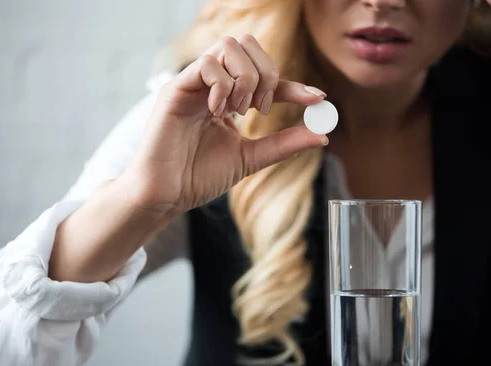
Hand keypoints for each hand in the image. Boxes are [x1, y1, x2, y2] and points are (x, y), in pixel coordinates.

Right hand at [122, 35, 326, 216]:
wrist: (168, 195)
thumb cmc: (199, 176)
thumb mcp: (250, 158)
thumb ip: (283, 144)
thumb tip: (322, 136)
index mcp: (229, 99)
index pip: (266, 78)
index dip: (293, 85)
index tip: (317, 98)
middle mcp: (212, 85)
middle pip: (247, 45)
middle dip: (266, 73)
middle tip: (262, 108)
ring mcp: (194, 83)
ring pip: (229, 47)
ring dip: (244, 78)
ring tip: (238, 112)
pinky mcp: (176, 88)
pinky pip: (207, 64)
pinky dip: (223, 85)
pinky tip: (219, 111)